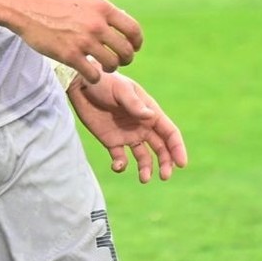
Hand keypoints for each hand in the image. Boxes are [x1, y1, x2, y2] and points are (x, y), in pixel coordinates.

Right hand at [11, 0, 141, 84]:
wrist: (27, 7)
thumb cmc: (54, 1)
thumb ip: (102, 11)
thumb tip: (122, 20)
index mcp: (103, 8)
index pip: (133, 29)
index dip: (137, 42)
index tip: (134, 47)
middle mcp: (97, 25)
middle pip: (126, 50)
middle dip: (127, 59)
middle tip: (120, 61)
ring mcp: (84, 41)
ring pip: (112, 64)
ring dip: (111, 68)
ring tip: (105, 67)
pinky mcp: (70, 56)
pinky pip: (93, 74)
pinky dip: (95, 77)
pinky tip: (90, 73)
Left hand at [68, 71, 186, 182]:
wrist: (80, 84)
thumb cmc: (104, 81)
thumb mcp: (120, 90)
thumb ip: (134, 104)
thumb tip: (151, 116)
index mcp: (150, 112)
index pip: (170, 133)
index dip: (178, 148)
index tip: (181, 164)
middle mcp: (142, 125)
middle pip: (161, 148)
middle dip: (166, 163)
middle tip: (165, 176)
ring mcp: (128, 134)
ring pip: (144, 157)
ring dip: (146, 169)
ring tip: (144, 179)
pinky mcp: (112, 141)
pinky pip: (121, 158)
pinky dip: (121, 166)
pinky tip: (117, 166)